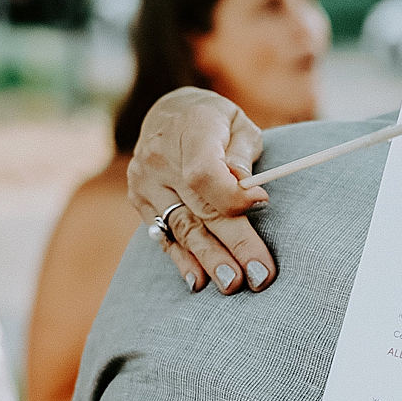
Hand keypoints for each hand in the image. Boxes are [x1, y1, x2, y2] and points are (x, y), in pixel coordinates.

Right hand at [127, 87, 275, 294]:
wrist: (168, 115)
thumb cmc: (215, 123)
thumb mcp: (237, 124)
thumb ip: (242, 155)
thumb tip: (247, 189)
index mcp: (189, 130)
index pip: (204, 173)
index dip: (233, 195)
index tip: (262, 203)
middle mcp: (159, 158)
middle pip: (200, 209)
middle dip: (233, 245)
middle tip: (260, 276)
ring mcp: (145, 182)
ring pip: (181, 228)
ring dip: (209, 260)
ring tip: (232, 285)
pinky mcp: (139, 201)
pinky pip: (164, 236)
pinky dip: (183, 260)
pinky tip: (199, 282)